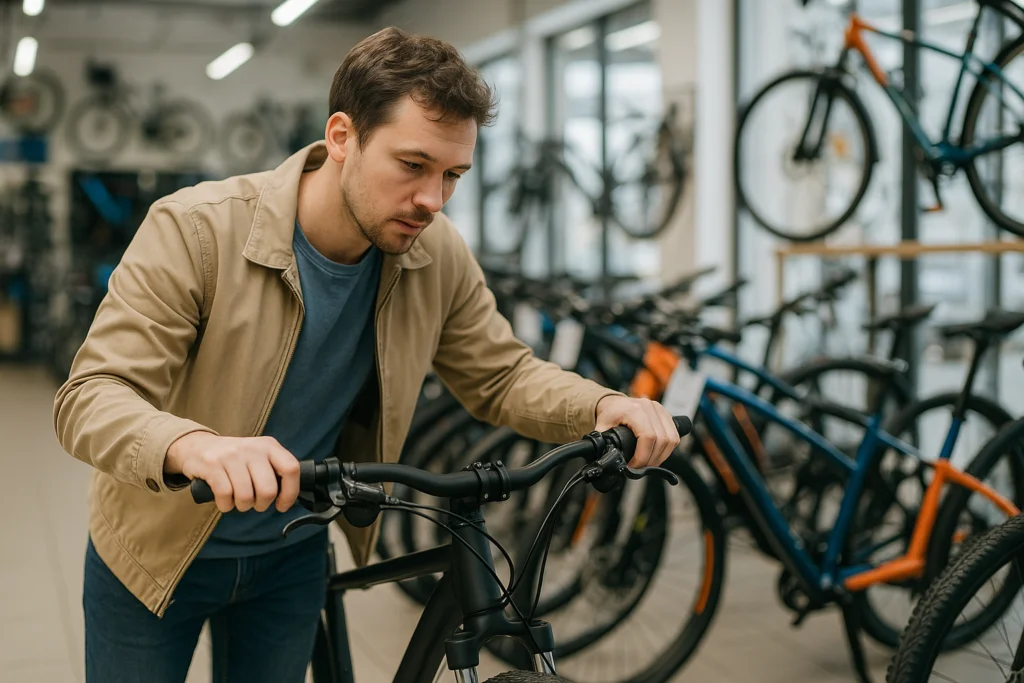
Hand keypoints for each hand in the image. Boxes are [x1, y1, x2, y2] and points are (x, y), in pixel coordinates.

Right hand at [165, 432, 299, 513]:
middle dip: (262, 504)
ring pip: (246, 495)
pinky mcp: (212, 464)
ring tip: (239, 501)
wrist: (198, 447)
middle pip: (268, 489)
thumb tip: (288, 497)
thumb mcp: (258, 456)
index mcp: (269, 446)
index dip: (290, 492)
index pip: (291, 469)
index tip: (282, 505)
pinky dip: (226, 505)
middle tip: (255, 504)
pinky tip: (225, 501)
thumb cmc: (234, 459)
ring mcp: (231, 455)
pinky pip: (225, 495)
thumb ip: (274, 471)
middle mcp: (252, 448)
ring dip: (243, 506)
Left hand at [594, 395, 680, 467]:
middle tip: (641, 467)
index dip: (643, 456)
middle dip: (652, 459)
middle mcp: (650, 407)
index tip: (633, 465)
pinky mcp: (666, 415)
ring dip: (661, 456)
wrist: (615, 403)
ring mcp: (660, 410)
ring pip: (671, 439)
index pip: (648, 437)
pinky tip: (655, 454)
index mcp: (634, 410)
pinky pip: (674, 436)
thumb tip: (605, 459)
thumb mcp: (602, 427)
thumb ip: (603, 443)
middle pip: (662, 440)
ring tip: (648, 463)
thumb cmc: (610, 414)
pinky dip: (667, 449)